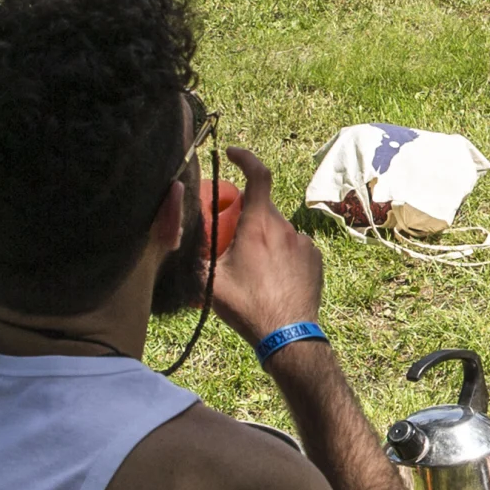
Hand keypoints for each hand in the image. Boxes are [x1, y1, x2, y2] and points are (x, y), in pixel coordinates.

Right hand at [205, 146, 325, 340]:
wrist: (287, 335)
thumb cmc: (247, 307)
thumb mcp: (208, 282)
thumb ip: (191, 256)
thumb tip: (174, 239)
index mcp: (258, 225)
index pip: (258, 175)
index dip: (245, 158)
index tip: (232, 154)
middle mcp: (285, 227)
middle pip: (262, 208)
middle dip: (245, 217)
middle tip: (231, 239)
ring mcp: (304, 243)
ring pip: (278, 230)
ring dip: (264, 240)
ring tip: (253, 270)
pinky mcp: (316, 259)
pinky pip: (294, 247)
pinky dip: (281, 255)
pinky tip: (272, 278)